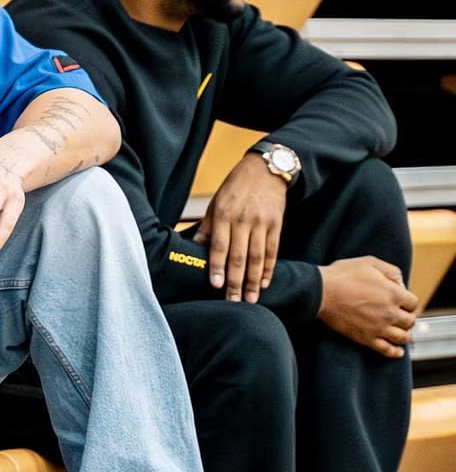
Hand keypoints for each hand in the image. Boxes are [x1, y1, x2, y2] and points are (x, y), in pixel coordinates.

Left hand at [194, 153, 287, 303]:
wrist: (265, 170)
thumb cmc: (235, 187)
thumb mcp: (216, 202)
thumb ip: (207, 226)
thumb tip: (195, 247)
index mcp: (224, 215)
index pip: (219, 246)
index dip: (217, 266)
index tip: (216, 285)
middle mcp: (243, 220)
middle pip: (240, 256)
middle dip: (236, 281)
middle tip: (233, 301)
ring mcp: (262, 223)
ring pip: (258, 257)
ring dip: (254, 281)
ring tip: (251, 299)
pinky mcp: (276, 224)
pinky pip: (273, 251)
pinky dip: (269, 269)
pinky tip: (264, 283)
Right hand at [317, 256, 418, 357]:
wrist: (319, 291)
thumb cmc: (342, 275)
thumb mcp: (370, 262)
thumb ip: (392, 271)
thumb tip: (402, 284)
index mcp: (394, 294)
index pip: (413, 302)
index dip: (407, 300)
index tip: (399, 300)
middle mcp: (390, 313)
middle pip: (410, 321)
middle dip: (406, 316)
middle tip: (398, 314)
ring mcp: (379, 328)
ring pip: (403, 337)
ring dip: (403, 333)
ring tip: (398, 330)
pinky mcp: (366, 338)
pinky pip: (387, 350)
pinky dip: (395, 352)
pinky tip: (397, 351)